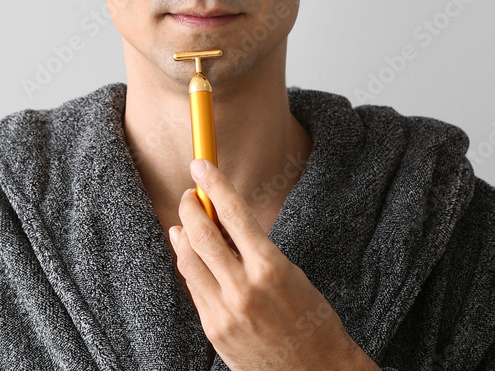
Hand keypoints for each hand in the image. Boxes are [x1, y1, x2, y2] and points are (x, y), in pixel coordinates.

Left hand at [169, 158, 379, 369]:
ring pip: (189, 260)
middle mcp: (244, 288)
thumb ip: (255, 249)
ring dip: (183, 233)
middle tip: (191, 194)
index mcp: (271, 267)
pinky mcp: (214, 330)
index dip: (214, 183)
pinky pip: (193, 287)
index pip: (233, 213)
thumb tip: (221, 220)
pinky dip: (189, 264)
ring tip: (186, 220)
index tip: (201, 164)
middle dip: (190, 206)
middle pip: (201, 233)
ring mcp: (225, 311)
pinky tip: (188, 253)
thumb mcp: (291, 274)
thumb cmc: (311, 320)